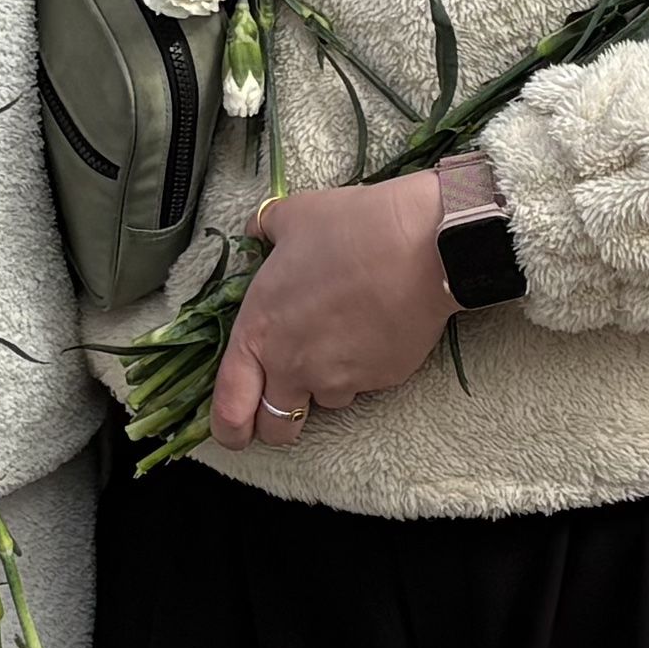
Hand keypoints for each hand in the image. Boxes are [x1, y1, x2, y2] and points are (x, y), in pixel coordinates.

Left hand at [214, 172, 453, 452]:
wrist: (422, 247)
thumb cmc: (351, 228)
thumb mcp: (294, 216)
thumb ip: (266, 228)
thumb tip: (257, 229)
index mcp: (260, 332)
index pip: (229, 403)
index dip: (226, 426)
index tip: (232, 431)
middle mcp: (293, 366)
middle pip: (275, 426)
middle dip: (275, 423)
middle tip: (284, 405)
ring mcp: (338, 379)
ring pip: (324, 402)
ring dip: (325, 385)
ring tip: (341, 343)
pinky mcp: (380, 381)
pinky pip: (363, 386)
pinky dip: (363, 369)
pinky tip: (374, 333)